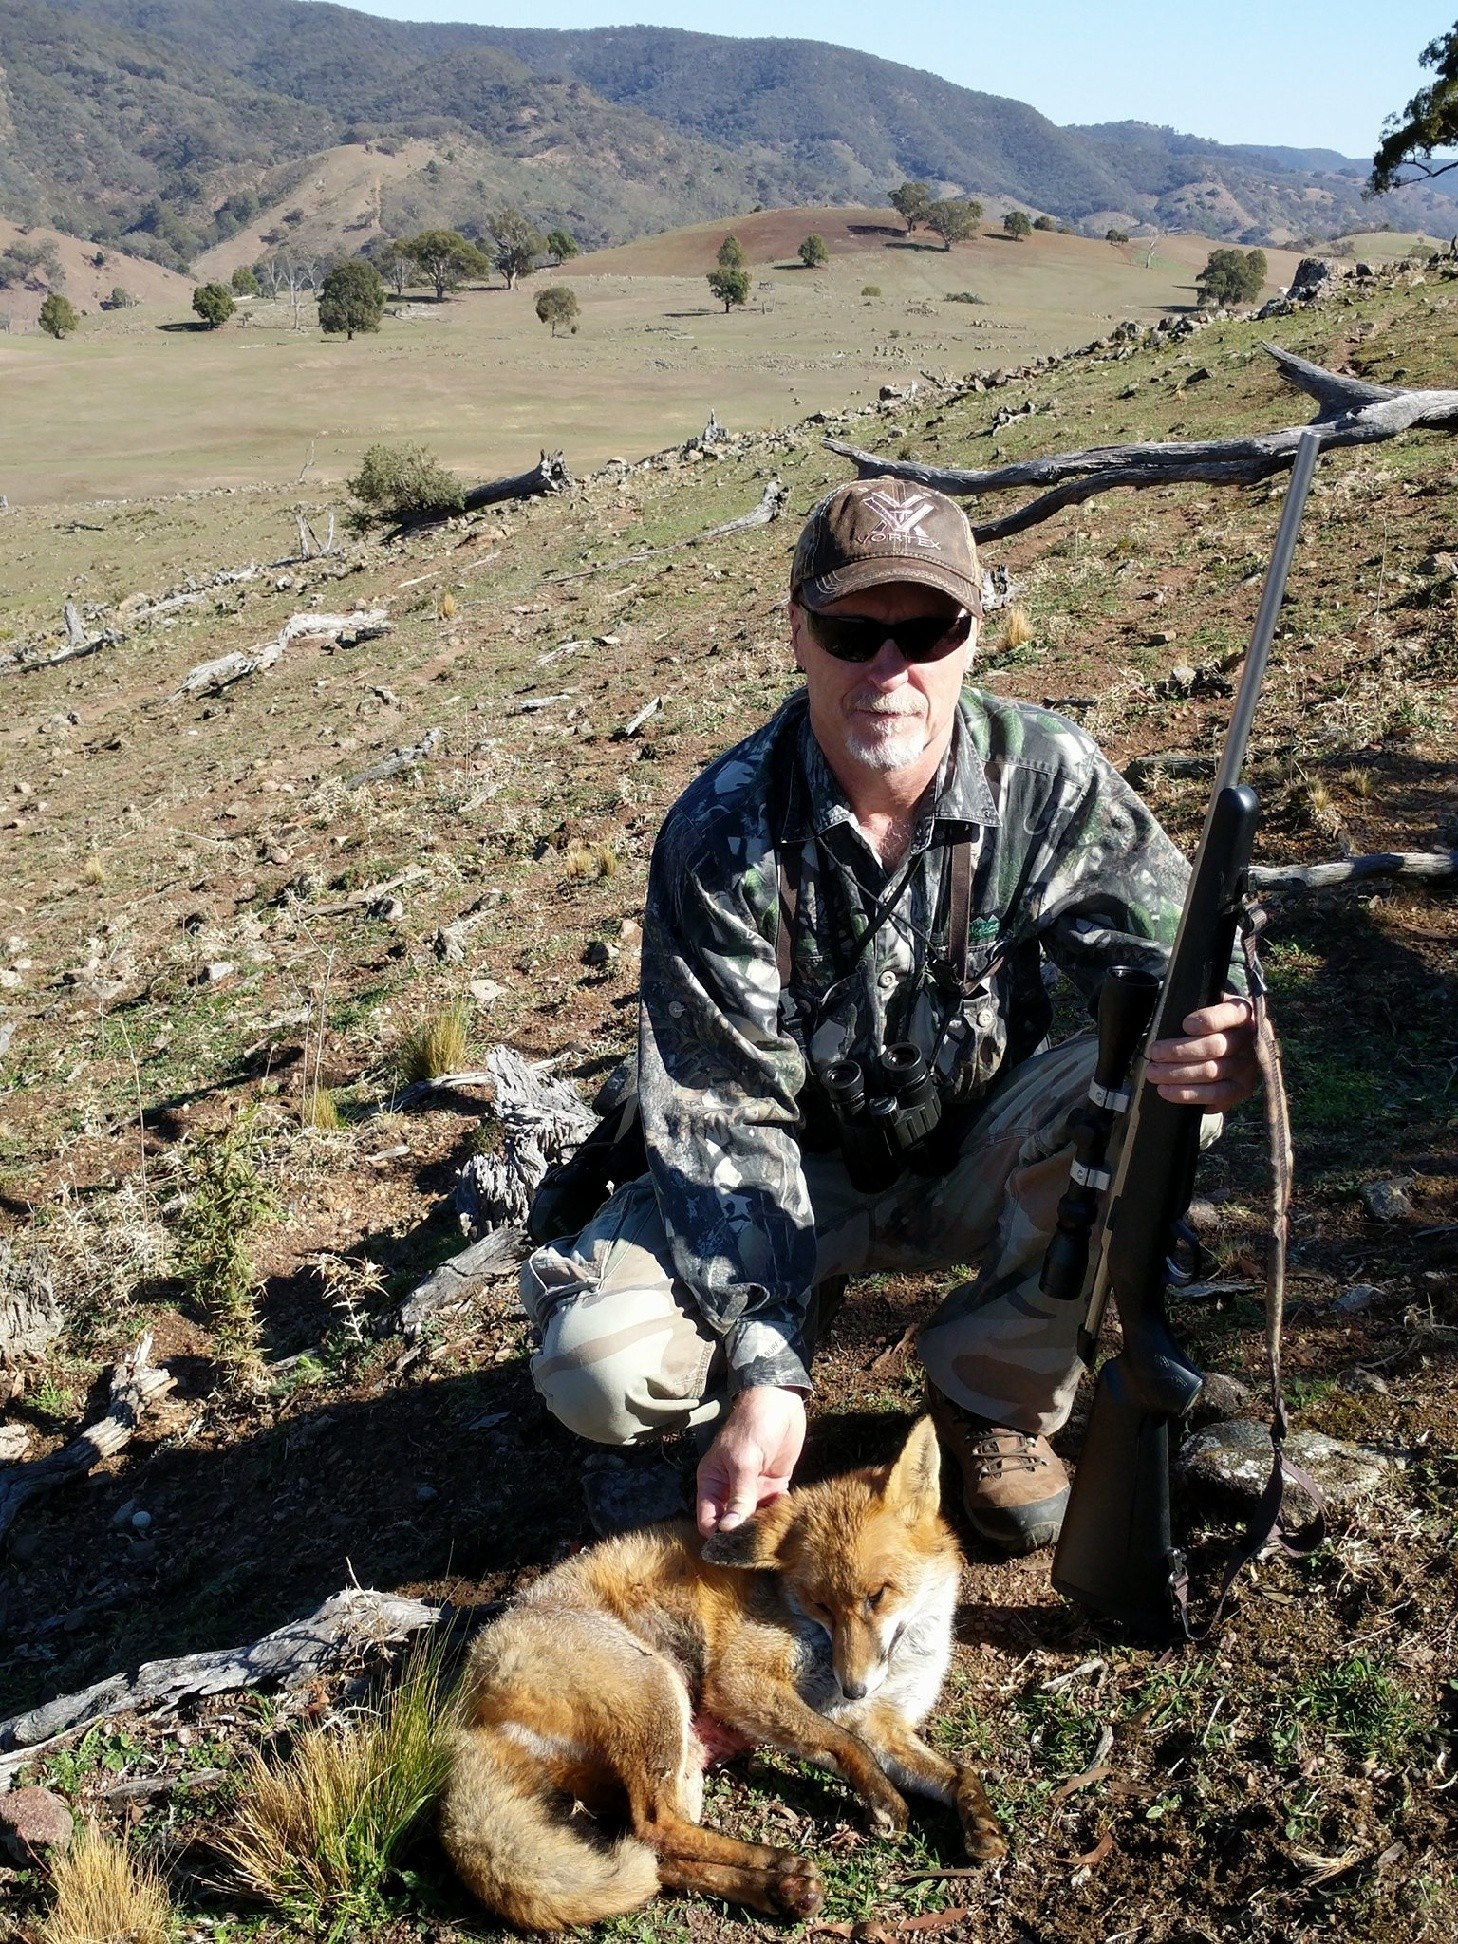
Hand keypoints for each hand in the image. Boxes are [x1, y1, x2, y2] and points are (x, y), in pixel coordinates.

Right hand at [696, 1386, 805, 1536]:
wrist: (780, 1400)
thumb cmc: (752, 1426)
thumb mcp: (743, 1461)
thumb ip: (739, 1496)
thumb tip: (728, 1531)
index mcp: (713, 1483)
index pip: (709, 1521)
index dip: (719, 1537)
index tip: (735, 1550)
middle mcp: (731, 1490)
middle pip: (733, 1524)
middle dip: (745, 1536)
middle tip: (762, 1549)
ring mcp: (754, 1488)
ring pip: (756, 1519)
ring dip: (765, 1529)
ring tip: (779, 1540)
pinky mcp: (775, 1485)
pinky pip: (776, 1509)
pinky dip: (782, 1517)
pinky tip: (792, 1525)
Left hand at [1145, 996, 1258, 1109]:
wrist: (1228, 1041)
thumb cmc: (1209, 1021)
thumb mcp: (1205, 1004)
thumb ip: (1194, 1006)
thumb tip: (1172, 1019)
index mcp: (1242, 1012)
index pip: (1229, 1015)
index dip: (1208, 1020)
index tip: (1186, 1025)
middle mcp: (1249, 1040)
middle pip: (1214, 1047)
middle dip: (1179, 1051)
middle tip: (1155, 1053)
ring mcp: (1248, 1066)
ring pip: (1211, 1072)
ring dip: (1177, 1074)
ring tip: (1154, 1074)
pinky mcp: (1242, 1088)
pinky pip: (1216, 1095)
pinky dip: (1189, 1094)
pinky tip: (1168, 1091)